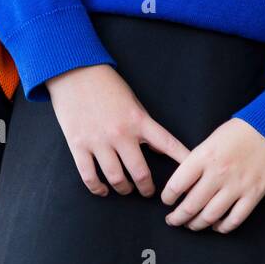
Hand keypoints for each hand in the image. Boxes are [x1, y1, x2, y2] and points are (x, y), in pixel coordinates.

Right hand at [45, 64, 191, 196]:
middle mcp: (120, 133)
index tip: (190, 177)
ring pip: (116, 178)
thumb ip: (145, 126)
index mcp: (138, 120)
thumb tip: (159, 148)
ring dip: (124, 189)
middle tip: (148, 192)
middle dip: (147, 187)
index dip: (181, 161)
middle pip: (140, 172)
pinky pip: (89, 176)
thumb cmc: (106, 84)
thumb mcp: (133, 102)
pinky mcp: (78, 145)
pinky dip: (97, 188)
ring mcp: (98, 141)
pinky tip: (103, 190)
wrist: (74, 71)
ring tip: (126, 189)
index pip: (167, 144)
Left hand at [159, 117, 264, 232]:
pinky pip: (234, 219)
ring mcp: (237, 186)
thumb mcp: (212, 139)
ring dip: (197, 225)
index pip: (177, 184)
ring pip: (210, 216)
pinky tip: (216, 226)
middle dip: (177, 218)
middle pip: (191, 206)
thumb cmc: (240, 131)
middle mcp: (218, 174)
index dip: (168, 197)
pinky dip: (222, 227)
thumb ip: (197, 160)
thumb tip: (184, 183)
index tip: (166, 201)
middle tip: (172, 220)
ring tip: (191, 225)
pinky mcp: (253, 195)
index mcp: (204, 156)